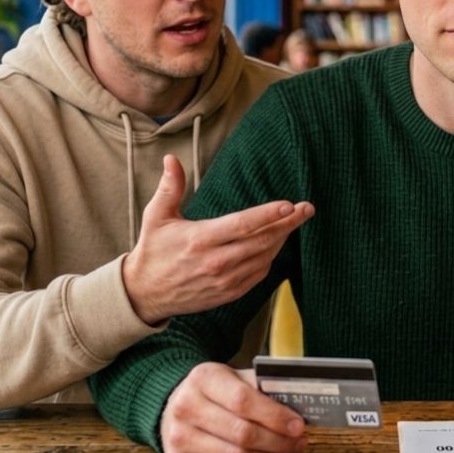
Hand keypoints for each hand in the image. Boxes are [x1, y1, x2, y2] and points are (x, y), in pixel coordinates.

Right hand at [123, 154, 313, 324]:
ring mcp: (225, 280)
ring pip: (265, 257)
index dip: (268, 215)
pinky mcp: (229, 293)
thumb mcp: (156, 217)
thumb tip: (171, 159)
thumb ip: (170, 187)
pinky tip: (275, 243)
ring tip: (294, 221)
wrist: (146, 294)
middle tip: (307, 208)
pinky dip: (271, 257)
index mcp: (200, 240)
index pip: (242, 225)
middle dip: (288, 223)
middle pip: (262, 241)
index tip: (289, 205)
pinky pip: (259, 274)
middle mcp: (216, 262)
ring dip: (282, 239)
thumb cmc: (153, 251)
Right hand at [160, 362, 307, 452]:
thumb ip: (263, 388)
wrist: (175, 405)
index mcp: (203, 378)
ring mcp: (178, 438)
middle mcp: (186, 408)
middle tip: (298, 442)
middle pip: (242, 434)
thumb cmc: (216, 391)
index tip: (298, 426)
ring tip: (283, 452)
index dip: (275, 417)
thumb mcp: (235, 377)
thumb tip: (297, 409)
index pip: (244, 401)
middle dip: (279, 442)